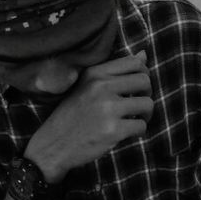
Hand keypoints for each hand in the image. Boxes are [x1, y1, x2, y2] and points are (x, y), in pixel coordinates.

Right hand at [25, 52, 152, 178]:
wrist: (53, 145)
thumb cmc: (72, 115)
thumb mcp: (87, 86)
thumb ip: (114, 71)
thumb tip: (144, 54)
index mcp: (94, 73)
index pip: (134, 62)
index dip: (143, 74)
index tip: (137, 87)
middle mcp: (101, 87)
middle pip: (145, 81)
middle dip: (147, 94)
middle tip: (138, 106)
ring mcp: (107, 109)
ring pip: (147, 104)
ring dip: (145, 115)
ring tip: (134, 120)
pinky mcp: (113, 130)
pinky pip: (141, 126)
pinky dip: (138, 131)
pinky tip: (126, 132)